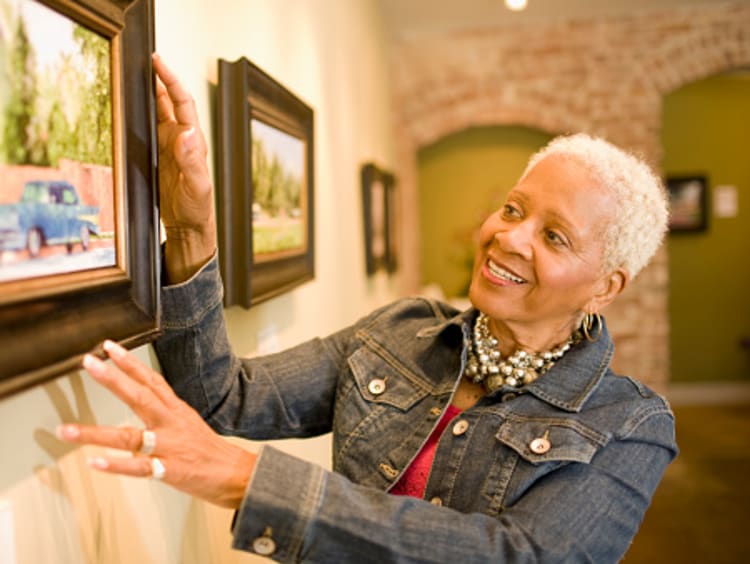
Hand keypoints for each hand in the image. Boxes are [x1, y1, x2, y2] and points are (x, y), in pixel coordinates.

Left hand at [57, 341, 254, 508]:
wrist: (236, 474)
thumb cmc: (209, 451)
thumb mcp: (189, 422)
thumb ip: (164, 412)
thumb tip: (141, 401)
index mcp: (176, 410)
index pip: (151, 380)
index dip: (130, 363)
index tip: (109, 347)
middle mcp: (171, 423)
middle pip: (140, 397)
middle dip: (113, 379)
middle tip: (89, 363)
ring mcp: (170, 446)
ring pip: (130, 436)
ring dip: (96, 434)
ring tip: (66, 431)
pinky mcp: (170, 470)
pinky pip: (140, 467)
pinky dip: (117, 465)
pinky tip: (96, 462)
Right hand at [153, 53, 216, 282]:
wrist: (188, 226)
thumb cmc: (198, 208)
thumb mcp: (197, 186)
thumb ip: (192, 161)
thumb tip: (188, 132)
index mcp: (193, 142)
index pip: (182, 102)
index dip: (171, 80)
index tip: (157, 62)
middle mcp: (182, 139)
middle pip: (169, 101)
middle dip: (158, 79)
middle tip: (141, 61)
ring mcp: (170, 146)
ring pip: (158, 112)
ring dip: (148, 94)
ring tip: (135, 76)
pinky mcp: (158, 155)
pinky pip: (148, 129)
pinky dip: (141, 114)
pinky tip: (131, 106)